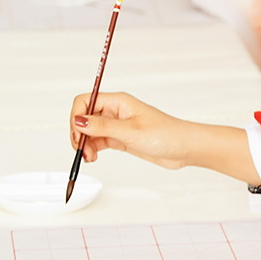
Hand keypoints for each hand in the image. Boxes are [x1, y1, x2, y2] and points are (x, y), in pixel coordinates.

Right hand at [69, 92, 260, 183]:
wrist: (184, 148)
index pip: (85, 101)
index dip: (76, 116)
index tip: (77, 134)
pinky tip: (94, 157)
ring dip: (85, 144)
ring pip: (91, 131)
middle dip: (79, 133)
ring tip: (90, 158)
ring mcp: (118, 125)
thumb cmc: (165, 134)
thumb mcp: (130, 131)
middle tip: (81, 150)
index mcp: (118, 101)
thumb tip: (78, 121)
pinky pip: (100, 141)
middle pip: (85, 117)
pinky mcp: (122, 138)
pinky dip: (93, 149)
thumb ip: (102, 127)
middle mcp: (116, 111)